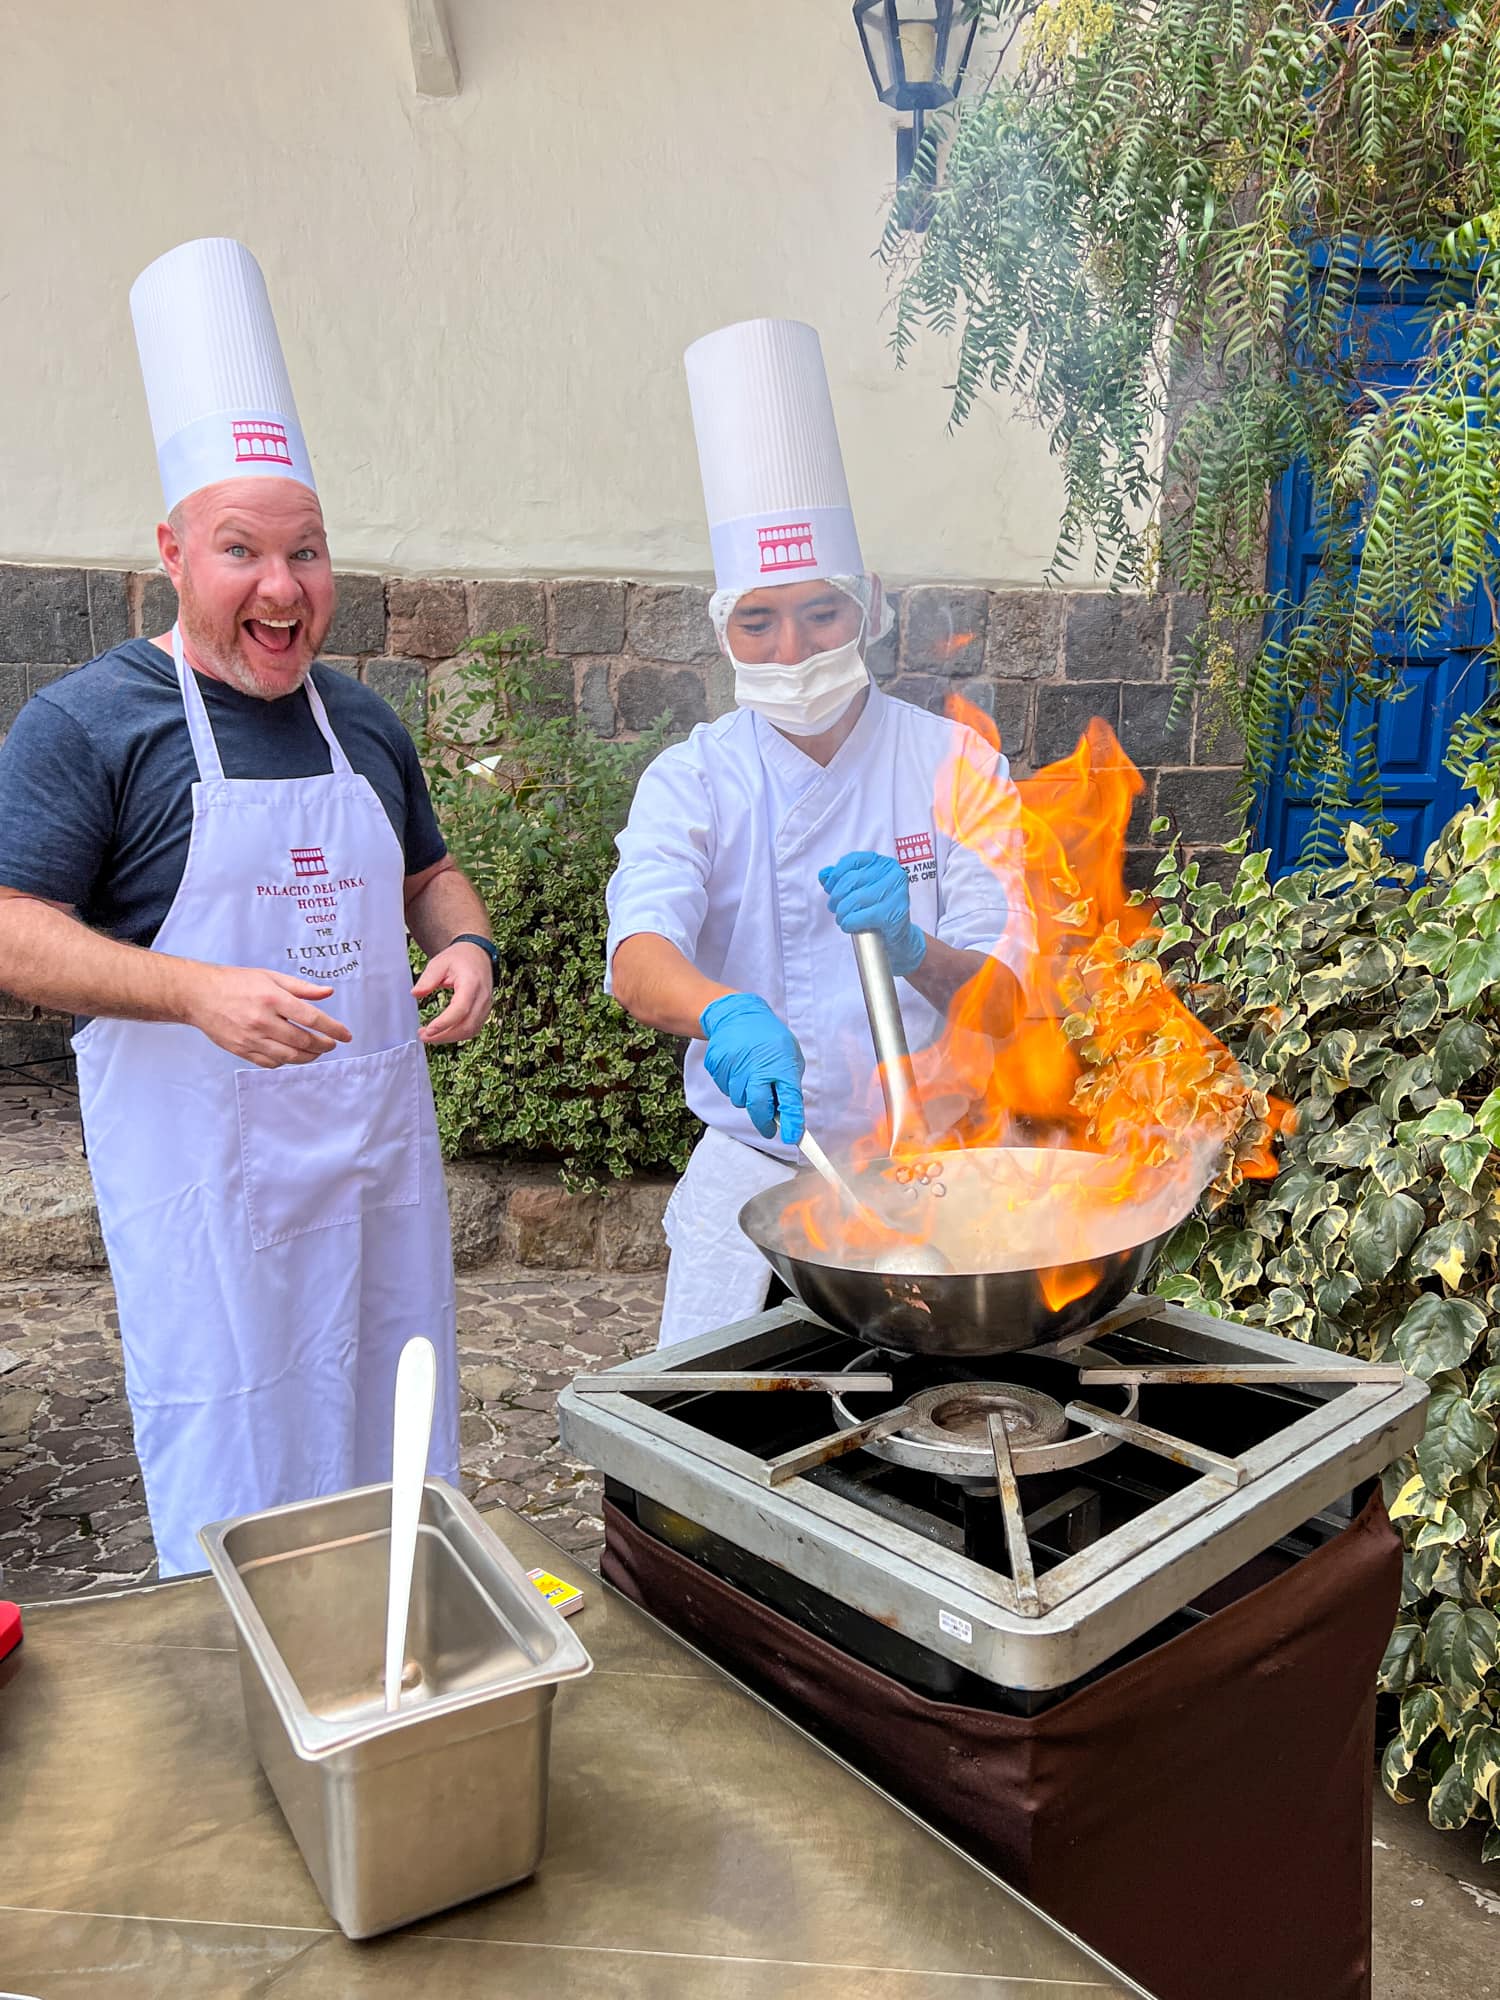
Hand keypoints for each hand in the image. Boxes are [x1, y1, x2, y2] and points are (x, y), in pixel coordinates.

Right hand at [183, 965, 352, 1067]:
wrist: (198, 995)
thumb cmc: (235, 982)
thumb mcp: (270, 976)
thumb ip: (301, 988)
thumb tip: (328, 992)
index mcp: (272, 998)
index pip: (311, 1018)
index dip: (333, 1029)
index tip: (345, 1035)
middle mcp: (262, 1020)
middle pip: (303, 1041)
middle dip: (324, 1045)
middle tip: (331, 1043)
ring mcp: (250, 1038)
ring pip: (289, 1057)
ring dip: (309, 1057)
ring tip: (317, 1052)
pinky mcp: (241, 1050)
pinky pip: (270, 1063)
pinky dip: (286, 1062)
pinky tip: (292, 1055)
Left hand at [414, 941, 494, 1044]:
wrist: (477, 954)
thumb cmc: (460, 958)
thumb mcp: (439, 963)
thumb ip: (427, 979)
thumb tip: (415, 994)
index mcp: (472, 983)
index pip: (461, 1009)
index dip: (445, 1022)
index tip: (428, 1030)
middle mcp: (482, 997)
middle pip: (467, 1025)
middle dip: (444, 1035)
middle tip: (424, 1036)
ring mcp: (486, 1006)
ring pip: (471, 1030)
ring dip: (450, 1037)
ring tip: (430, 1036)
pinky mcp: (484, 1011)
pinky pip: (473, 1028)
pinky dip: (457, 1034)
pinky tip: (443, 1033)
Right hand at [700, 992, 804, 1145]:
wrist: (736, 1016)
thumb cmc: (769, 1038)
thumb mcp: (789, 1056)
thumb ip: (788, 1083)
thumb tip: (787, 1113)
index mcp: (781, 1066)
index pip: (790, 1100)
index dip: (792, 1122)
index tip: (792, 1138)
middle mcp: (757, 1069)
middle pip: (759, 1108)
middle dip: (765, 1122)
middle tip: (769, 1127)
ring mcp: (734, 1068)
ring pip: (740, 1100)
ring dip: (748, 1097)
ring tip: (752, 1076)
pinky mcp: (717, 1067)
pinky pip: (726, 1089)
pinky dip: (734, 1085)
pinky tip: (738, 1069)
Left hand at [818, 850, 926, 976]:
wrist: (898, 937)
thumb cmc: (877, 910)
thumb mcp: (860, 890)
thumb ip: (842, 879)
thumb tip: (824, 874)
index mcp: (884, 864)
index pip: (852, 860)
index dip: (835, 875)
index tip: (829, 888)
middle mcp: (894, 874)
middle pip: (851, 880)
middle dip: (836, 897)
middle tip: (835, 908)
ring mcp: (897, 893)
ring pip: (854, 899)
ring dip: (842, 913)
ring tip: (843, 919)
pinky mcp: (894, 913)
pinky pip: (861, 916)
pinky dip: (849, 923)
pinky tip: (849, 926)